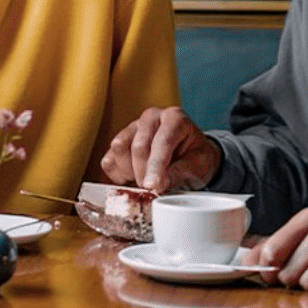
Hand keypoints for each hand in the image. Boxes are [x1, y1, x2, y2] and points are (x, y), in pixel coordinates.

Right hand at [100, 107, 220, 192]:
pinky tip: (134, 179)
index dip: (156, 166)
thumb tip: (158, 185)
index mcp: (175, 118)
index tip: (153, 186)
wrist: (189, 155)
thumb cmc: (195, 158)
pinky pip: (109, 160)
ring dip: (130, 172)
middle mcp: (151, 117)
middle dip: (144, 173)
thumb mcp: (198, 166)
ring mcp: (132, 127)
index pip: (162, 141)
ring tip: (145, 181)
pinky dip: (118, 175)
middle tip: (152, 189)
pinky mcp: (120, 141)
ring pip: (119, 148)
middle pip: (138, 145)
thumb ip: (180, 173)